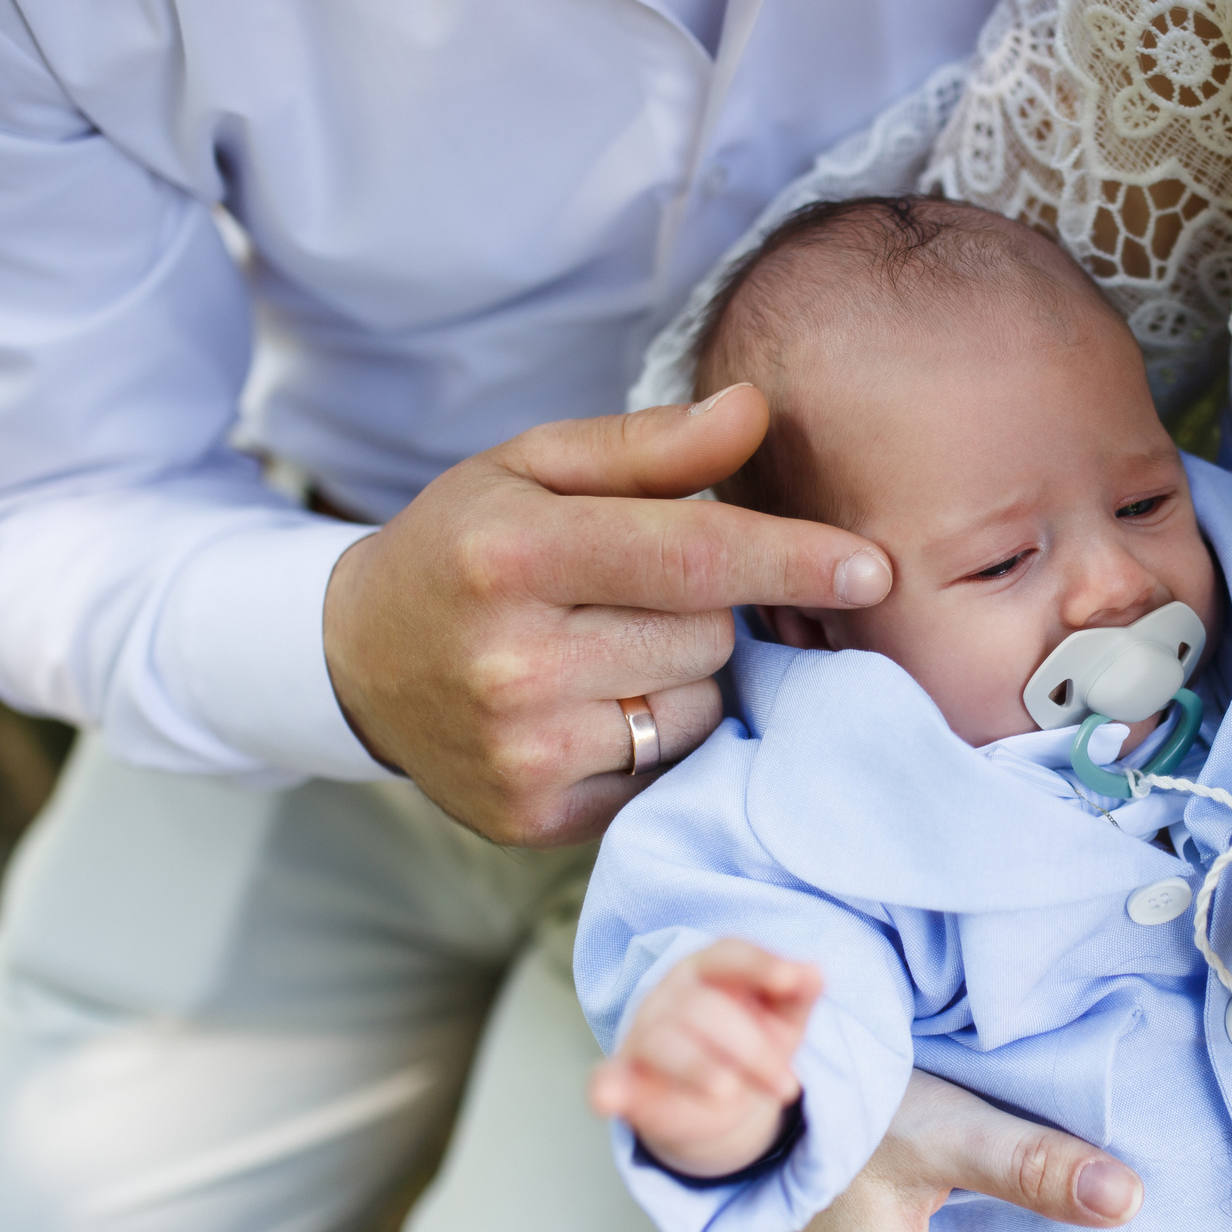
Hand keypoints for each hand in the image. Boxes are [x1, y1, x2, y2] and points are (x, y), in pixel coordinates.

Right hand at [321, 385, 891, 846]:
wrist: (358, 663)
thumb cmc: (467, 545)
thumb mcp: (535, 467)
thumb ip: (651, 446)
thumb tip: (755, 411)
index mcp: (511, 555)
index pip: (691, 559)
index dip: (792, 561)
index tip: (873, 568)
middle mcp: (513, 663)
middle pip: (706, 634)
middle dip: (703, 608)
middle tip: (631, 594)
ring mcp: (524, 753)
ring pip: (697, 707)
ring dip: (683, 675)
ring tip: (604, 650)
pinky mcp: (537, 819)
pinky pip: (667, 770)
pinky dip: (658, 736)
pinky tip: (595, 708)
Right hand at [588, 939, 821, 1177]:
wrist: (711, 1095)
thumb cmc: (748, 1039)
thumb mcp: (782, 1019)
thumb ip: (797, 995)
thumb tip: (816, 972)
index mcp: (709, 969)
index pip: (729, 955)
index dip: (760, 965)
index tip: (792, 978)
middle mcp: (671, 996)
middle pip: (705, 1009)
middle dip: (752, 1050)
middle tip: (787, 1086)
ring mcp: (644, 1036)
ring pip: (665, 1044)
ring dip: (698, 1069)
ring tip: (728, 1092)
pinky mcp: (625, 1080)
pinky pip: (608, 1078)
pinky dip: (606, 1087)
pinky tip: (609, 1100)